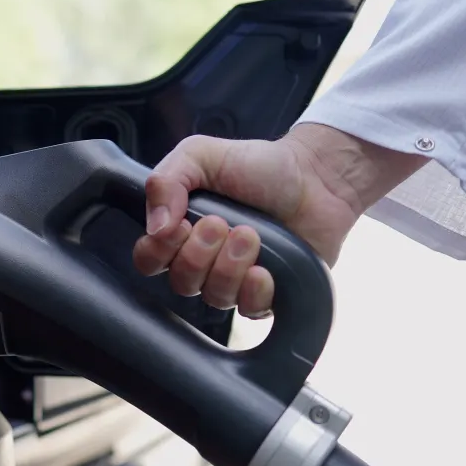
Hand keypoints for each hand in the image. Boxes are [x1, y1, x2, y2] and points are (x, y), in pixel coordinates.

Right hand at [133, 123, 427, 317]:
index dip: (157, 251)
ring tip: (251, 235)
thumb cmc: (258, 166)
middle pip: (180, 283)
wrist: (316, 176)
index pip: (149, 260)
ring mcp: (235, 280)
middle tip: (221, 223)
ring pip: (214, 297)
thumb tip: (155, 227)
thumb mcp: (201, 155)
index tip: (179, 225)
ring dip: (229, 267)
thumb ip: (166, 179)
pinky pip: (250, 310)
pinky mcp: (268, 294)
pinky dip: (254, 292)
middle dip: (197, 255)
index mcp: (181, 232)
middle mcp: (204, 262)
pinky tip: (264, 271)